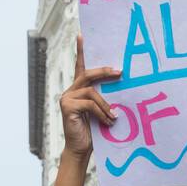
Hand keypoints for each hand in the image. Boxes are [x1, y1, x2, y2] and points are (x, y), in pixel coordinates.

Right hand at [60, 37, 122, 157]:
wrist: (81, 150)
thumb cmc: (92, 133)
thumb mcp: (100, 112)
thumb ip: (103, 99)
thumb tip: (119, 87)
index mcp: (78, 90)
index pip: (80, 67)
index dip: (80, 51)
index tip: (82, 35)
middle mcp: (70, 91)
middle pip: (87, 74)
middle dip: (104, 72)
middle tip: (120, 72)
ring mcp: (67, 98)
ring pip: (91, 91)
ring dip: (106, 104)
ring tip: (114, 116)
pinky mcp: (67, 107)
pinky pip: (90, 104)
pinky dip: (101, 112)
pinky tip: (108, 121)